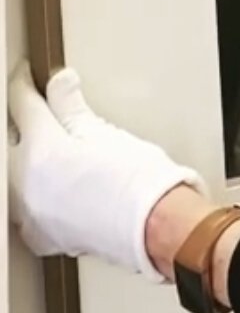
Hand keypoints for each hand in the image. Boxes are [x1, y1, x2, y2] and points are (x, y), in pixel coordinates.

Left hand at [8, 61, 207, 281]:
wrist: (153, 224)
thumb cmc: (137, 180)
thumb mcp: (102, 131)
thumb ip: (71, 105)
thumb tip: (59, 83)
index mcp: (40, 148)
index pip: (21, 104)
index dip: (23, 84)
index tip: (26, 76)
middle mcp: (26, 182)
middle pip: (9, 142)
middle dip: (22, 125)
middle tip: (38, 112)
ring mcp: (31, 212)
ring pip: (12, 179)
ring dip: (24, 162)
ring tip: (47, 152)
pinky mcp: (42, 235)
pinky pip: (25, 211)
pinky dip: (34, 196)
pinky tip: (50, 191)